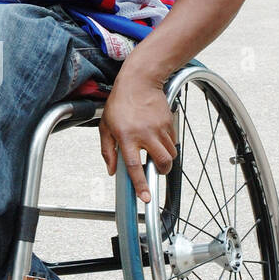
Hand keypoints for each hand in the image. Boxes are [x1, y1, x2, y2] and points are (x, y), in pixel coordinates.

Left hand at [99, 67, 176, 203]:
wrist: (139, 81)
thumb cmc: (120, 103)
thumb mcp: (105, 127)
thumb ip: (107, 151)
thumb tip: (112, 171)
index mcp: (126, 137)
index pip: (134, 166)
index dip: (140, 184)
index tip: (145, 198)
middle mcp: (145, 134)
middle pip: (162, 162)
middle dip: (161, 171)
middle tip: (155, 170)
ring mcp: (159, 128)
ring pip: (170, 154)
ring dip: (165, 159)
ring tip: (154, 152)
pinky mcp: (169, 123)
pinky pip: (173, 141)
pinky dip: (168, 145)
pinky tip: (157, 137)